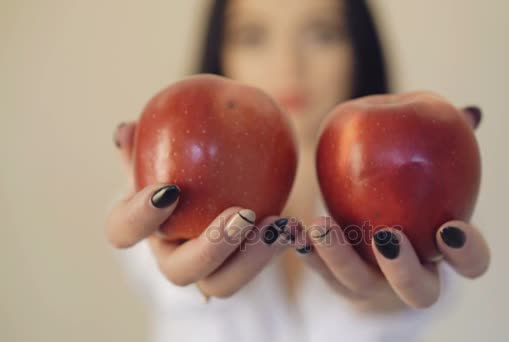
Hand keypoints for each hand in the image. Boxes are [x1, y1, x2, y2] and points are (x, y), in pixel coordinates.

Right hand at [106, 122, 295, 297]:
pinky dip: (278, 247)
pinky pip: (257, 268)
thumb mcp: (165, 146)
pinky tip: (296, 226)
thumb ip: (147, 140)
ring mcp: (208, 270)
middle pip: (179, 272)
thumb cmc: (185, 158)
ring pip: (223, 284)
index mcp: (143, 227)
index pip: (122, 232)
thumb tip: (122, 130)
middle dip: (211, 248)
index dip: (139, 218)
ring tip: (279, 225)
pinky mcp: (241, 269)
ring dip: (252, 257)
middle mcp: (171, 255)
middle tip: (243, 214)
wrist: (220, 176)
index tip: (170, 190)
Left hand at [293, 106, 488, 310]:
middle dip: (404, 269)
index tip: (450, 228)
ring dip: (341, 258)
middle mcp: (414, 277)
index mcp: (444, 252)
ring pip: (361, 285)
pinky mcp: (341, 281)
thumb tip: (472, 112)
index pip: (471, 263)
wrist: (375, 218)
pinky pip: (323, 274)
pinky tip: (292, 230)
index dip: (467, 251)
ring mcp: (376, 284)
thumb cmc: (413, 184)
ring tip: (321, 224)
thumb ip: (450, 141)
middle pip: (420, 292)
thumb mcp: (433, 162)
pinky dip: (308, 253)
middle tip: (386, 236)